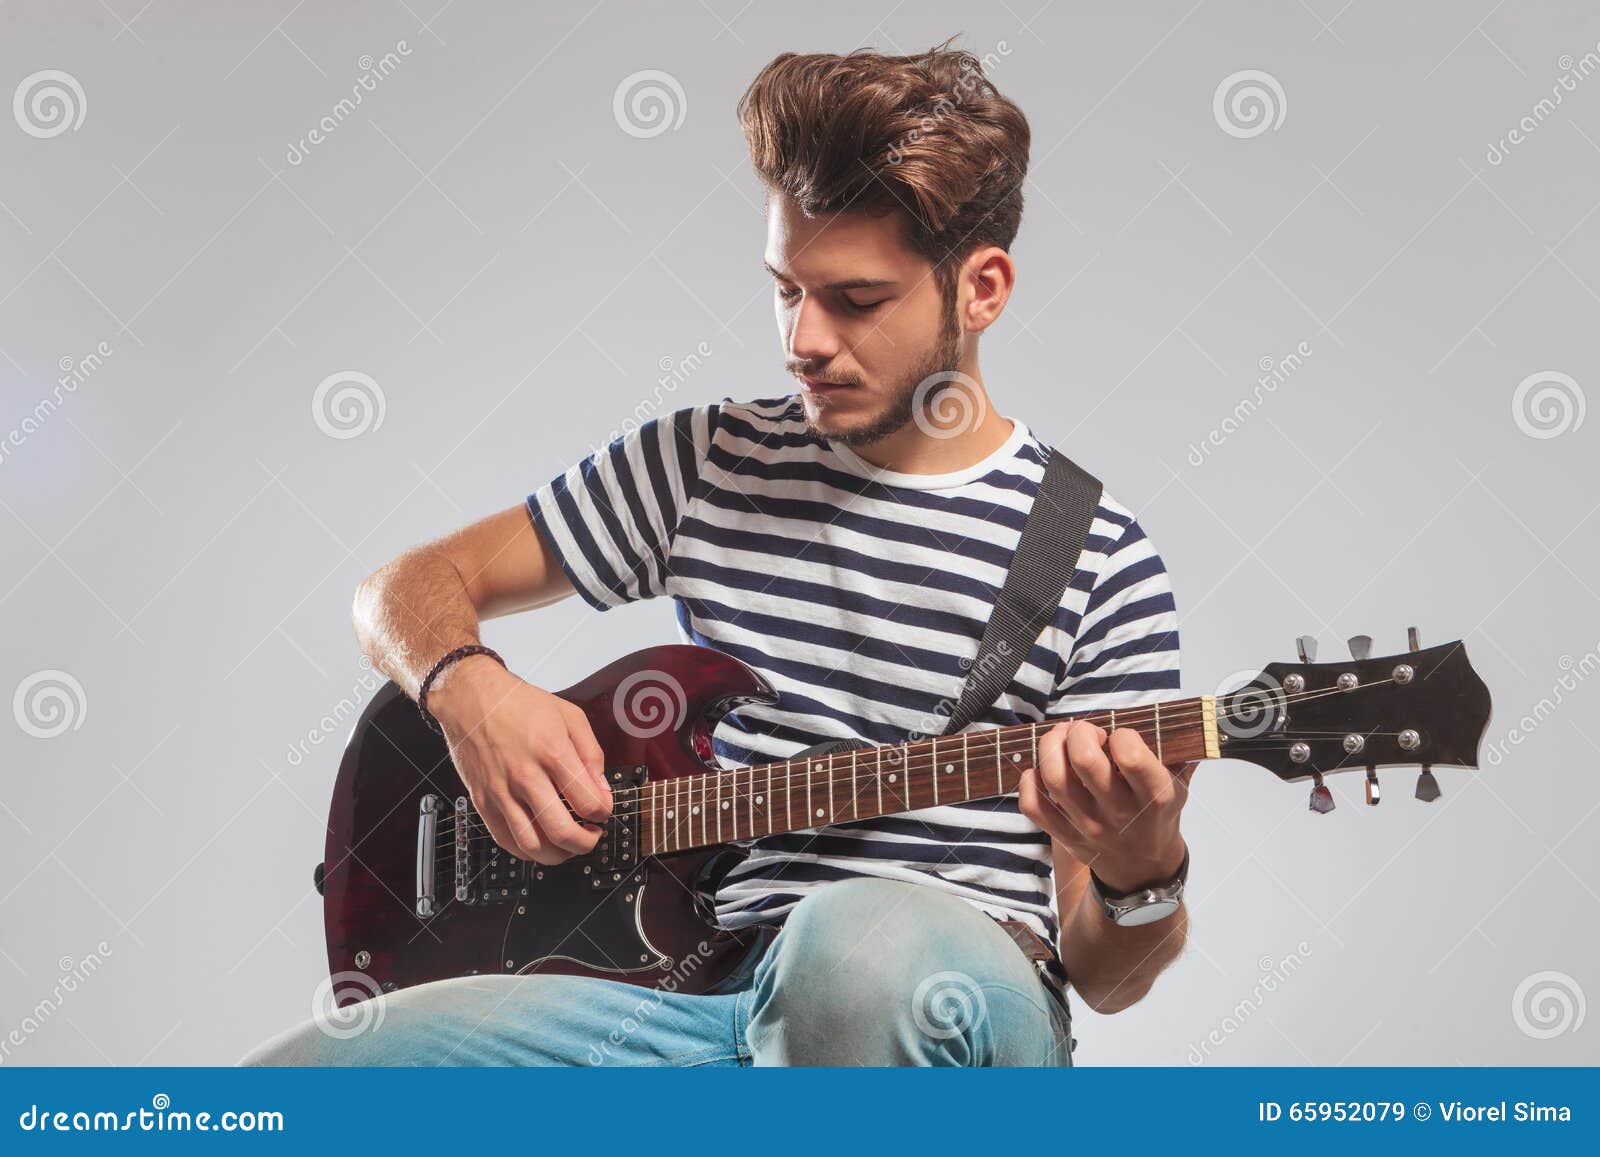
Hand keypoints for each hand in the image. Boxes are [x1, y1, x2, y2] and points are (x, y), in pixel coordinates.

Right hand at [426, 655, 611, 864]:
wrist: (470, 697)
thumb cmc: (518, 703)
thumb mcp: (569, 716)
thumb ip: (592, 753)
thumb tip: (602, 789)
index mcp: (552, 752)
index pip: (588, 802)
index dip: (604, 813)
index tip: (603, 810)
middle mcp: (526, 776)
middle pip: (563, 832)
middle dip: (586, 843)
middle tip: (592, 835)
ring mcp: (502, 792)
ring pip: (533, 845)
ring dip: (558, 854)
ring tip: (568, 844)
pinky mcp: (483, 801)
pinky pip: (506, 841)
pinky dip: (528, 852)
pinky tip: (541, 842)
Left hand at [1018, 719, 1193, 891]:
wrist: (1143, 868)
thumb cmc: (1158, 815)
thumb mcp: (1180, 785)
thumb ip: (1180, 751)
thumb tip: (1181, 717)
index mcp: (1154, 798)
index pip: (1131, 757)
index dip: (1122, 735)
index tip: (1121, 736)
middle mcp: (1119, 814)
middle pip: (1084, 761)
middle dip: (1080, 732)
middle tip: (1084, 731)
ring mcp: (1088, 827)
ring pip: (1055, 779)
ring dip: (1050, 746)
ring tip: (1060, 738)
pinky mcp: (1064, 836)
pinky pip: (1034, 806)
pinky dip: (1029, 780)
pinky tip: (1041, 768)